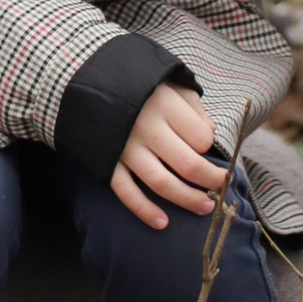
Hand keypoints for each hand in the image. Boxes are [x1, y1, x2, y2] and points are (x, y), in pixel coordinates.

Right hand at [112, 84, 229, 231]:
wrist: (81, 78)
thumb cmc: (135, 82)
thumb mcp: (167, 81)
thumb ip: (191, 105)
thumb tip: (210, 133)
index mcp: (163, 105)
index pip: (200, 137)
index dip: (210, 147)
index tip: (209, 148)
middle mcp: (146, 129)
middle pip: (187, 164)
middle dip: (210, 180)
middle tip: (222, 188)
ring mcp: (125, 148)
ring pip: (162, 183)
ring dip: (186, 199)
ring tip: (205, 207)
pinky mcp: (107, 162)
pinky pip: (126, 192)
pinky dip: (144, 210)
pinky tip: (163, 223)